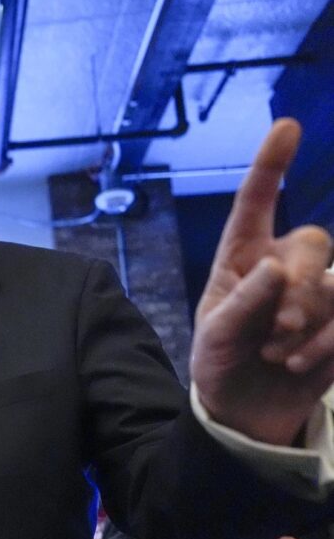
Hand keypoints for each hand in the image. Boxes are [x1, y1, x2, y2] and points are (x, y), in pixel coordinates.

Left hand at [191, 118, 333, 444]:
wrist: (243, 411)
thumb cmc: (220, 364)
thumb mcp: (216, 336)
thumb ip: (244, 303)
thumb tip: (277, 267)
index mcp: (241, 259)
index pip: (256, 205)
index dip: (271, 165)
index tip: (287, 126)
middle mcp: (283, 266)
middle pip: (314, 242)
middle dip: (298, 286)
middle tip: (275, 328)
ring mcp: (315, 293)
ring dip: (308, 322)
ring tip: (276, 353)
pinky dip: (326, 342)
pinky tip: (298, 363)